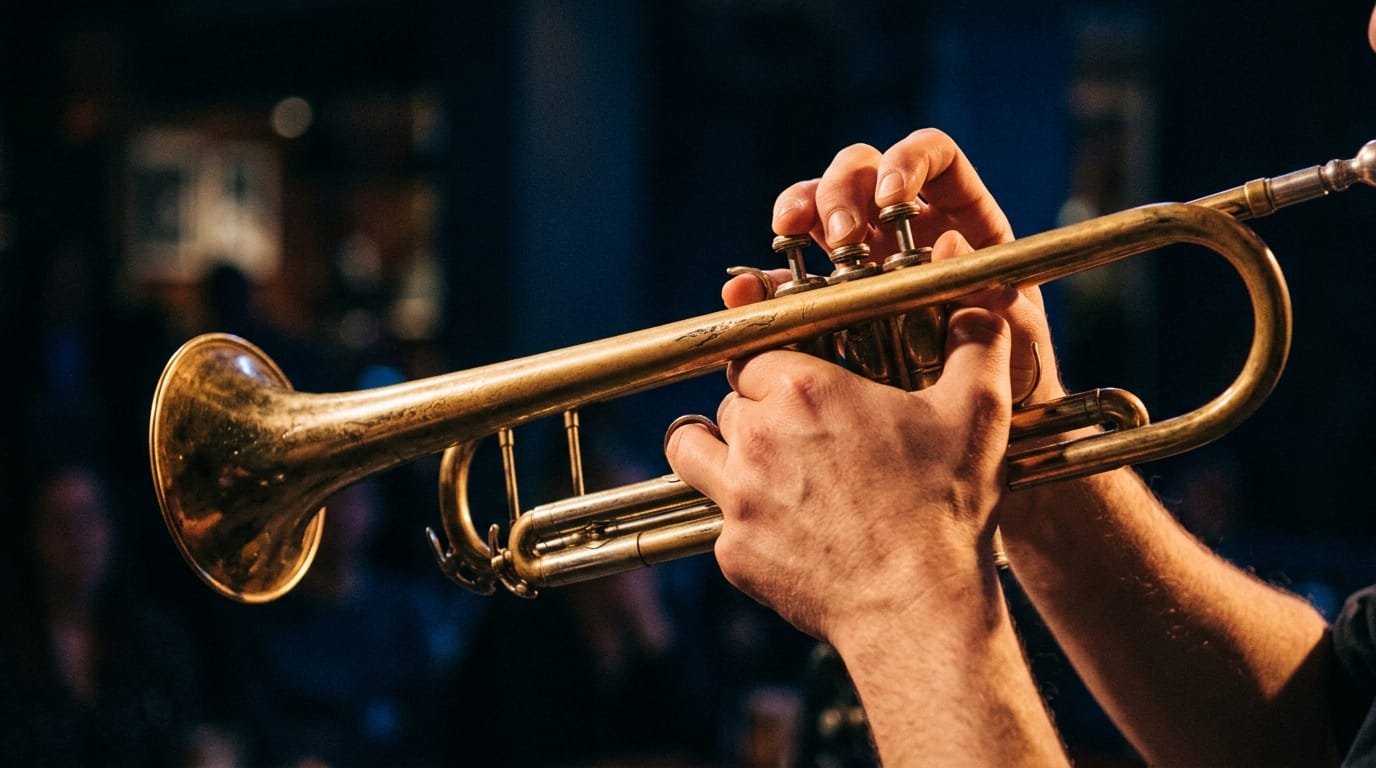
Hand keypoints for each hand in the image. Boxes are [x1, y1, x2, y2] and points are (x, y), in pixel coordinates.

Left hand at [664, 307, 1013, 645]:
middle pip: (730, 402)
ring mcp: (736, 495)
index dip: (778, 371)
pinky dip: (743, 523)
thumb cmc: (945, 507)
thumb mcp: (976, 414)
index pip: (757, 356)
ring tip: (749, 464)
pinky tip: (785, 531)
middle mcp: (757, 434)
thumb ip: (976, 346)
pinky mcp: (731, 550)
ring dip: (714, 451)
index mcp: (803, 389)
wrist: (918, 606)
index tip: (798, 388)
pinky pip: (718, 522)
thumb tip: (983, 307)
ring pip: (693, 450)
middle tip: (794, 435)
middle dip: (756, 413)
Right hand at [725, 127, 1066, 406]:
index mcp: (961, 220)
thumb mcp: (1015, 337)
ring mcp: (863, 261)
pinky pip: (788, 276)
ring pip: (819, 208)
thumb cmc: (1015, 380)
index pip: (932, 158)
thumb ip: (993, 293)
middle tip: (839, 236)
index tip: (890, 198)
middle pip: (862, 172)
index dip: (906, 161)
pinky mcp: (827, 301)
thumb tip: (948, 241)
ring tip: (788, 236)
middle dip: (842, 190)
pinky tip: (748, 288)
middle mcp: (906, 231)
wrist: (986, 437)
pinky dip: (765, 277)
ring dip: (799, 210)